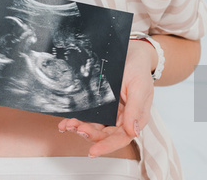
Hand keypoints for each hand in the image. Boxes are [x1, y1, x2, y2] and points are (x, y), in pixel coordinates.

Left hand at [58, 40, 155, 156]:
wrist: (131, 53)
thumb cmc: (138, 70)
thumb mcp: (140, 87)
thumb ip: (136, 110)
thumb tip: (133, 132)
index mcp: (135, 119)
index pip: (122, 138)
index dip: (107, 146)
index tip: (93, 152)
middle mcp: (121, 119)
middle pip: (105, 135)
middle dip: (89, 134)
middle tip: (76, 128)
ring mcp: (110, 113)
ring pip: (94, 128)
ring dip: (80, 129)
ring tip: (68, 125)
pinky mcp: (99, 107)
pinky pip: (88, 117)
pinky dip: (76, 121)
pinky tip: (65, 122)